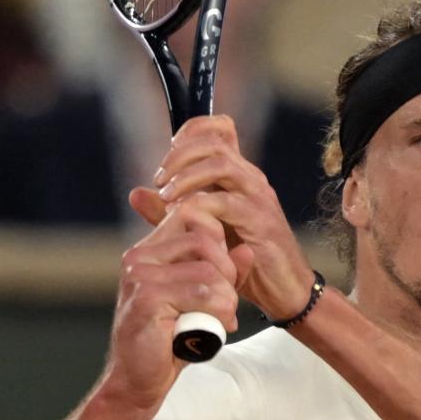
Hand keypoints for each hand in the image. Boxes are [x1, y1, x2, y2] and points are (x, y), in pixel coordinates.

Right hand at [102, 201, 239, 410]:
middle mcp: (139, 257)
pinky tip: (211, 331)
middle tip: (227, 304)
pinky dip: (218, 314)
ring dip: (226, 300)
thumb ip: (224, 275)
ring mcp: (139, 276)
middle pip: (205, 239)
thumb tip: (248, 250)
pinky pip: (202, 294)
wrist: (138, 381)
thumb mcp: (203, 302)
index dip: (219, 242)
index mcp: (149, 251)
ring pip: (209, 271)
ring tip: (221, 321)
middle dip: (227, 272)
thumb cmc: (169, 342)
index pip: (192, 215)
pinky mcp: (147, 299)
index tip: (223, 277)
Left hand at [130, 116, 315, 321]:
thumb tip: (135, 193)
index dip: (192, 129)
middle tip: (159, 178)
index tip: (169, 150)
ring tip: (165, 195)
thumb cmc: (245, 261)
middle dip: (180, 154)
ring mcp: (257, 197)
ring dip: (186, 176)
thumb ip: (170, 211)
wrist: (285, 290)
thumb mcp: (202, 230)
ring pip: (220, 164)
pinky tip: (182, 217)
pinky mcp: (259, 221)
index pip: (221, 129)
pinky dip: (199, 206)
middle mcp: (250, 179)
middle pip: (215, 142)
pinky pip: (225, 202)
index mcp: (239, 175)